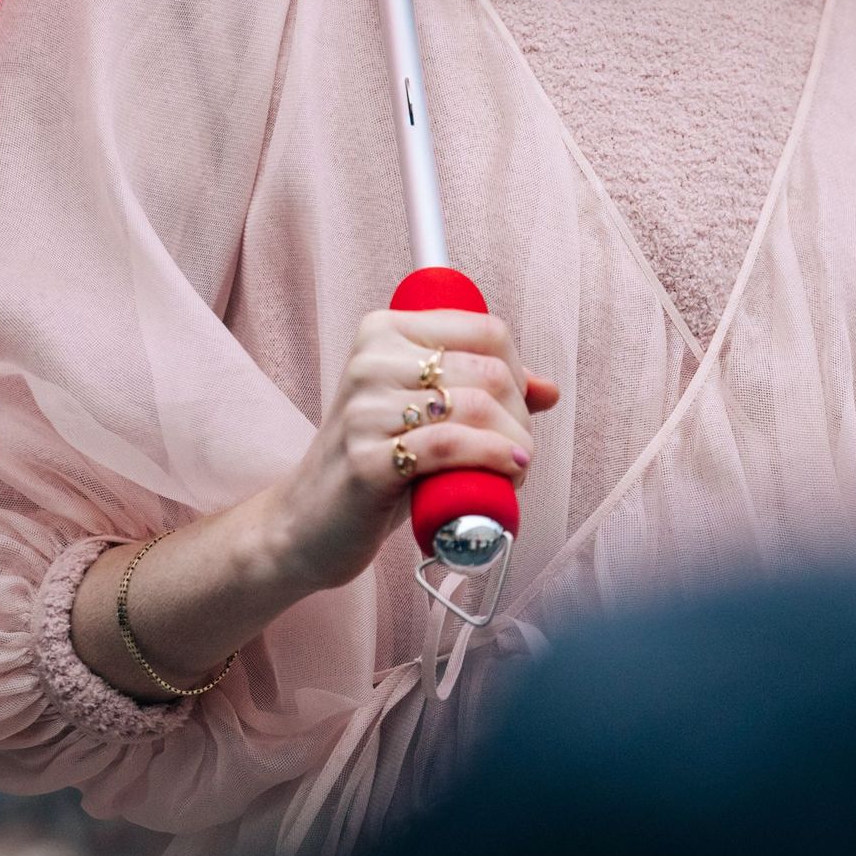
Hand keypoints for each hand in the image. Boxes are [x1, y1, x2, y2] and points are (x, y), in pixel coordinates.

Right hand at [259, 307, 559, 593]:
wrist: (306, 525)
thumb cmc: (373, 464)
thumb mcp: (424, 415)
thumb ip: (480, 391)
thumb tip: (549, 389)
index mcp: (384, 332)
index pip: (486, 330)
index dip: (518, 371)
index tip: (517, 408)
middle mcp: (370, 361)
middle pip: (489, 371)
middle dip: (521, 415)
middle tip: (518, 449)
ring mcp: (365, 410)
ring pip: (477, 408)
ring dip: (515, 443)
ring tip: (514, 469)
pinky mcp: (368, 460)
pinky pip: (451, 446)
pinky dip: (494, 459)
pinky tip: (511, 471)